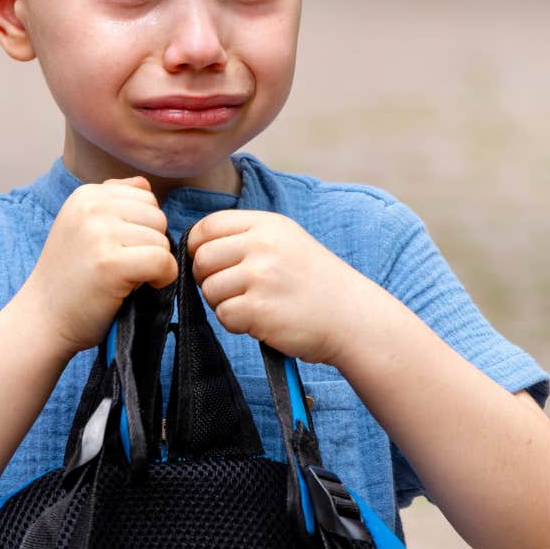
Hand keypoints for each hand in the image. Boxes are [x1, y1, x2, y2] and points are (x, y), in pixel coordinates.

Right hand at [25, 177, 176, 358]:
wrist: (42, 319)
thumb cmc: (69, 278)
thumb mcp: (83, 227)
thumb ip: (113, 202)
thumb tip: (145, 184)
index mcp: (85, 195)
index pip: (145, 196)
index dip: (143, 227)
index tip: (121, 249)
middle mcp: (91, 207)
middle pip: (157, 216)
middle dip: (150, 244)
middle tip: (125, 266)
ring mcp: (99, 233)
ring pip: (162, 239)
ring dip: (154, 263)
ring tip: (126, 278)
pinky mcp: (110, 263)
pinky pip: (163, 262)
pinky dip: (162, 279)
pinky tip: (140, 288)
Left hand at [187, 210, 363, 364]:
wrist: (353, 318)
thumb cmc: (315, 283)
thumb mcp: (287, 242)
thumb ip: (246, 237)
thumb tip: (196, 246)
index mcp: (268, 224)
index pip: (208, 226)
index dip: (199, 247)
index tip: (210, 264)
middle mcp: (263, 245)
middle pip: (202, 258)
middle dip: (208, 279)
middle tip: (233, 292)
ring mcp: (261, 276)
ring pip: (209, 289)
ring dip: (223, 304)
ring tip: (253, 307)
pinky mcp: (259, 309)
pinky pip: (223, 315)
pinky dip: (236, 324)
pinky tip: (260, 322)